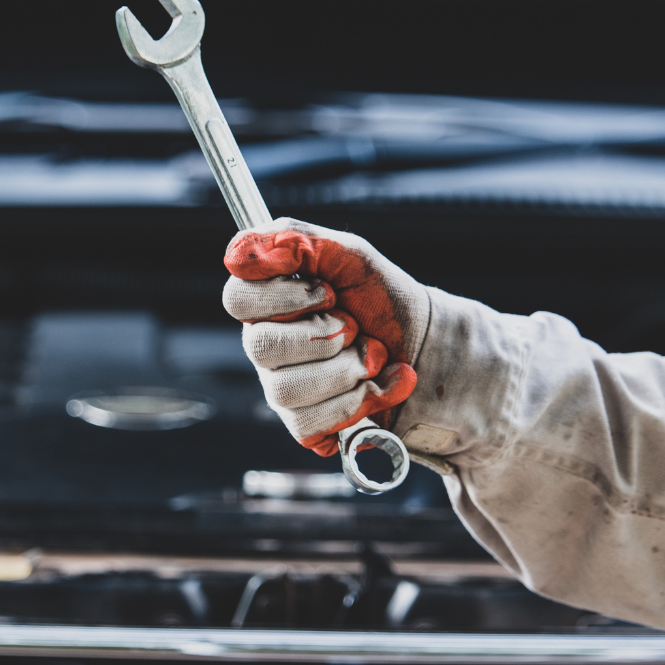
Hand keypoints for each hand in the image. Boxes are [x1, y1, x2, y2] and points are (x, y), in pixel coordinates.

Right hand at [223, 218, 429, 455]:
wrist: (427, 345)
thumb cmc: (382, 297)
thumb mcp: (349, 254)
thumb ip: (296, 240)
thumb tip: (238, 254)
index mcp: (267, 302)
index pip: (237, 299)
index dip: (283, 297)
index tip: (328, 292)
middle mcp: (266, 346)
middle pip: (262, 347)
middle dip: (327, 335)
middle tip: (356, 326)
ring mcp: (281, 388)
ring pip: (288, 389)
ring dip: (347, 368)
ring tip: (373, 355)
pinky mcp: (305, 424)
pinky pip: (310, 422)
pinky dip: (358, 400)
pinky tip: (378, 385)